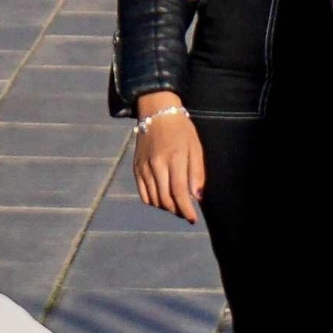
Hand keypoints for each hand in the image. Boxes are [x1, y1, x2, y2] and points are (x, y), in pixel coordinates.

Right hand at [131, 97, 205, 223]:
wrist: (156, 113)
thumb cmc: (181, 130)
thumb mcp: (196, 148)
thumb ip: (197, 173)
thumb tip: (197, 196)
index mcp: (173, 159)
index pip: (179, 192)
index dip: (186, 209)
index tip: (193, 219)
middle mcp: (155, 165)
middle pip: (165, 199)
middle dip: (177, 210)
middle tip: (186, 213)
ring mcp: (143, 166)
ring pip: (153, 198)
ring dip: (166, 206)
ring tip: (176, 205)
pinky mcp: (136, 167)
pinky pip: (143, 192)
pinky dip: (152, 200)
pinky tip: (162, 198)